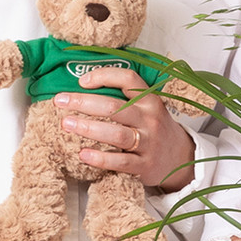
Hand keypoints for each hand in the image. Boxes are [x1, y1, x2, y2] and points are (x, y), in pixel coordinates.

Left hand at [61, 66, 194, 190]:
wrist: (180, 158)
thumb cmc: (154, 130)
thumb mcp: (147, 109)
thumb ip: (124, 99)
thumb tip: (83, 89)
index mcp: (149, 100)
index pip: (128, 79)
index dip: (104, 75)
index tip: (82, 80)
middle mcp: (150, 119)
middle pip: (114, 107)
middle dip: (83, 102)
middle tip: (60, 101)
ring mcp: (148, 143)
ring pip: (116, 133)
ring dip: (88, 128)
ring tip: (66, 124)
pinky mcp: (144, 165)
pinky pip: (120, 161)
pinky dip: (100, 158)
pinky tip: (82, 154)